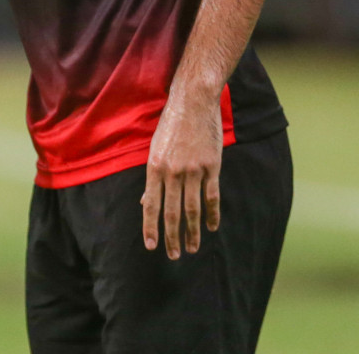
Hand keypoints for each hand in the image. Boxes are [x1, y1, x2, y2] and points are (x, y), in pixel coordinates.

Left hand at [140, 91, 222, 258]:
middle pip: (172, 212)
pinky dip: (212, 214)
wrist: (193, 102)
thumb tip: (146, 202)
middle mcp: (172, 171)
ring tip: (192, 248)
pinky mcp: (211, 166)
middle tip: (173, 256)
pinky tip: (212, 227)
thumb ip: (152, 177)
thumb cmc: (170, 125)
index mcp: (154, 167)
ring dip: (192, 232)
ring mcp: (193, 169)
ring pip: (192, 209)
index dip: (151, 227)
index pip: (151, 205)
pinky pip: (212, 196)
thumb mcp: (154, 148)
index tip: (151, 246)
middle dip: (171, 237)